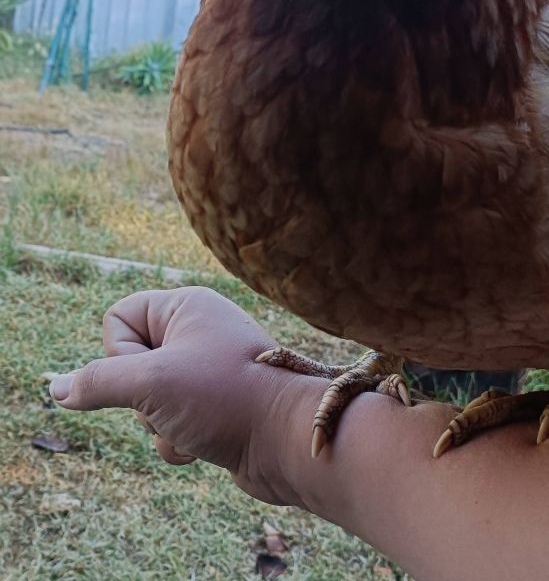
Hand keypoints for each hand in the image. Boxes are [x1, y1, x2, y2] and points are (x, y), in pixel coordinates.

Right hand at [49, 286, 305, 504]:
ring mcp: (206, 370)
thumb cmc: (226, 398)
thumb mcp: (151, 384)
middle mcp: (197, 331)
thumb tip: (56, 388)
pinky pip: (169, 424)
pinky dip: (177, 441)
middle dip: (141, 398)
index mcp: (186, 306)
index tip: (152, 369)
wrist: (287, 441)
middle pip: (129, 364)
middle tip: (176, 400)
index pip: (117, 317)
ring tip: (194, 424)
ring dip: (159, 425)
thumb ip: (98, 382)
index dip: (121, 352)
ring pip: (146, 401)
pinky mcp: (213, 406)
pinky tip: (204, 446)